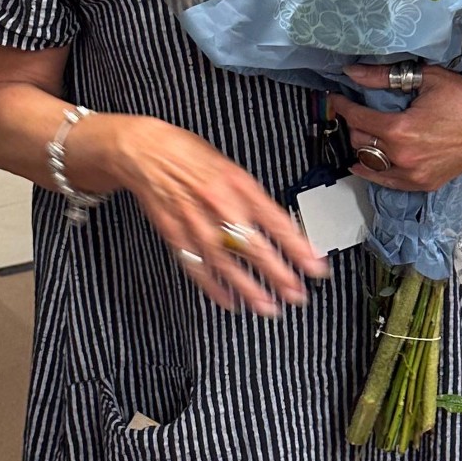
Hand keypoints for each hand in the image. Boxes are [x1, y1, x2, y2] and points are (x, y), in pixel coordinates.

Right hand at [81, 115, 327, 316]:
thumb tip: (281, 229)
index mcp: (238, 184)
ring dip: (249, 288)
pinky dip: (213, 287)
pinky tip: (230, 302)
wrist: (145, 151)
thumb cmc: (191, 156)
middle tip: (297, 295)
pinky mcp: (175, 235)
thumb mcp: (231, 168)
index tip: (316, 267)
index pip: (276, 221)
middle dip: (278, 273)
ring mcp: (195, 223)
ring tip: (269, 308)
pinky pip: (197, 266)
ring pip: (226, 263)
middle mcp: (219, 205)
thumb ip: (253, 199)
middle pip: (253, 246)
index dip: (298, 246)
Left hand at [330, 63, 461, 191]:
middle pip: (359, 141)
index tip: (338, 98)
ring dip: (362, 147)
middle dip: (352, 124)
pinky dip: (373, 170)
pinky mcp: (423, 183)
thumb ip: (384, 77)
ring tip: (362, 132)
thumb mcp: (426, 78)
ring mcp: (413, 174)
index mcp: (400, 130)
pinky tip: (366, 162)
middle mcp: (402, 157)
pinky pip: (386, 181)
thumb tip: (352, 73)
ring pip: (369, 163)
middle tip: (355, 111)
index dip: (344, 105)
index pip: (356, 118)